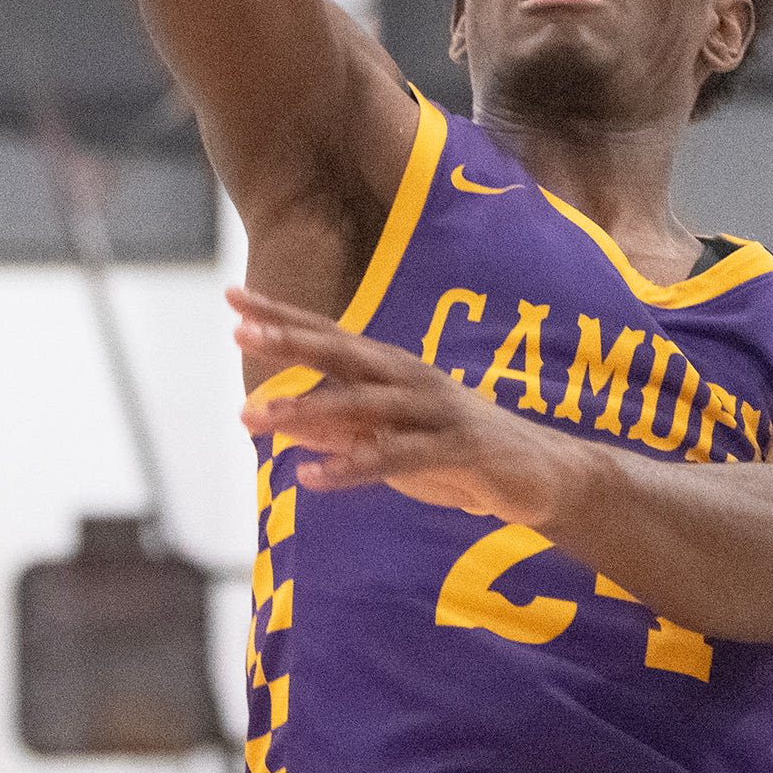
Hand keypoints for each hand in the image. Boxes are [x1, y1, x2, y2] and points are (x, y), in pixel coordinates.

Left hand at [232, 285, 585, 520]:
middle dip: (291, 340)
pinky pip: (397, 458)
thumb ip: (334, 430)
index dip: (281, 315)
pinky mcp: (458, 449)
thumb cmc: (453, 454)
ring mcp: (435, 411)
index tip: (232, 295)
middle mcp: (410, 378)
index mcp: (391, 368)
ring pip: (364, 405)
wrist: (540, 475)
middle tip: (240, 331)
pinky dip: (352, 466)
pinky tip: (311, 477)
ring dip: (309, 408)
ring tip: (258, 416)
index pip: (327, 333)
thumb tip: (276, 420)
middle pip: (343, 351)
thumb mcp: (384, 440)